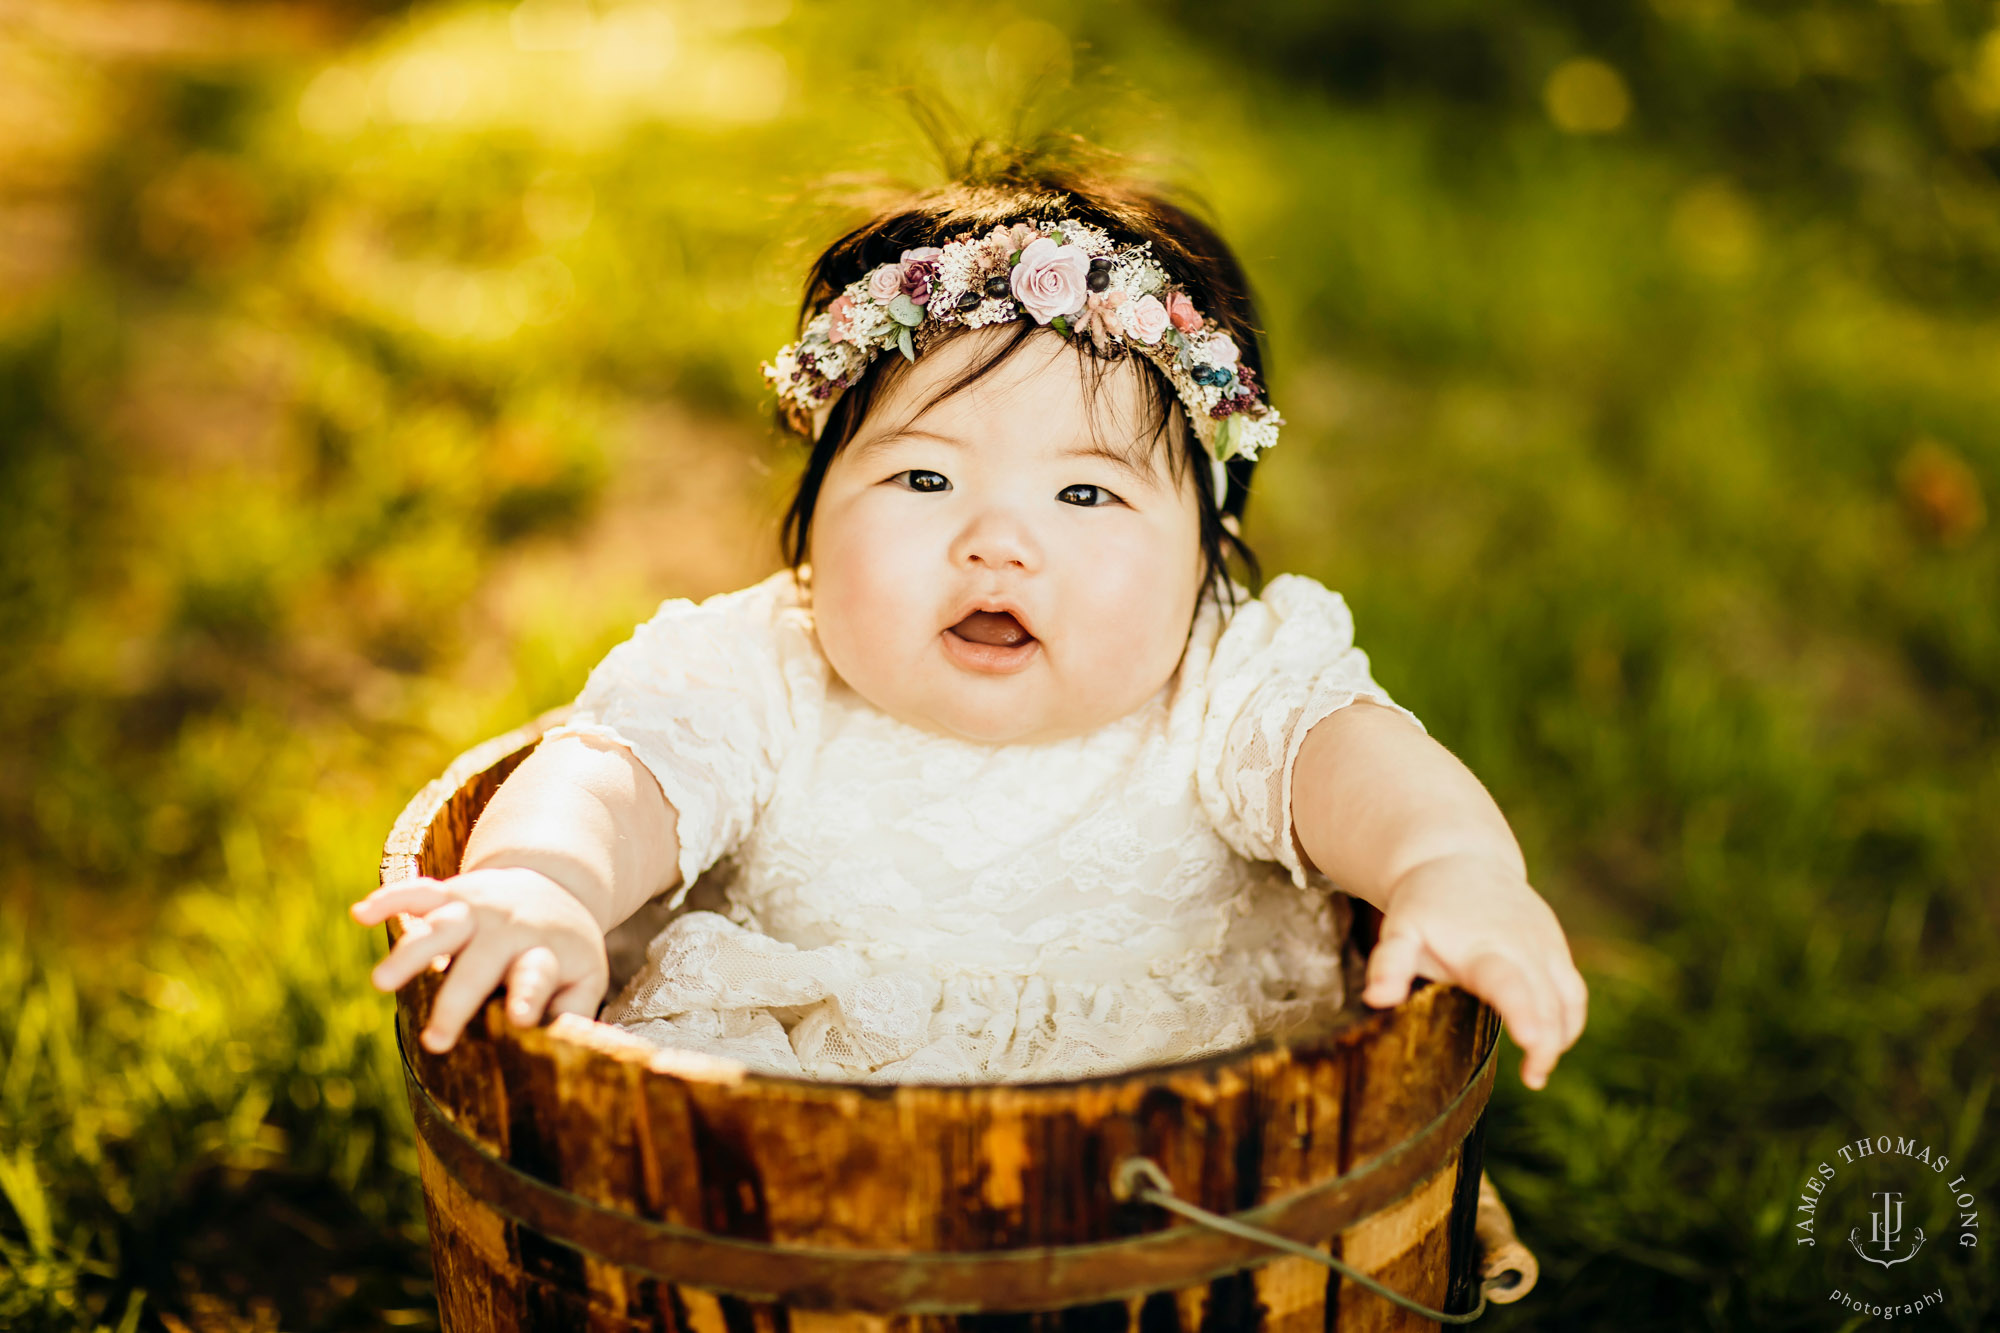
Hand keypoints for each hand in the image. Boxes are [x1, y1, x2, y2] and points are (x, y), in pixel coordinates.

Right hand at [351, 867, 609, 1052]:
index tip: (519, 1019)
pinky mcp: (452, 892)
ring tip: (381, 983)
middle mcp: (509, 928)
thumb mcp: (585, 977)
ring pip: (442, 926)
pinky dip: (390, 899)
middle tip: (436, 1042)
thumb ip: (573, 1011)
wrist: (555, 884)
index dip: (528, 995)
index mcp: (545, 952)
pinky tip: (360, 914)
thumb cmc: (564, 950)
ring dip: (412, 952)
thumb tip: (571, 1052)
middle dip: (456, 1001)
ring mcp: (478, 909)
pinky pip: (418, 891)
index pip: (536, 976)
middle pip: (479, 963)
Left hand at [1358, 853, 1586, 1089]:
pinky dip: (1569, 1021)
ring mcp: (1545, 946)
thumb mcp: (1400, 928)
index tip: (1532, 1042)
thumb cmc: (1424, 905)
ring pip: (1568, 999)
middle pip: (1546, 1001)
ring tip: (1536, 1073)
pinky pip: (1574, 991)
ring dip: (1561, 1037)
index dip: (1524, 1014)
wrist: (1458, 858)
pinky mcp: (1557, 948)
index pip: (1509, 985)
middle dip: (1547, 1041)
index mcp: (1482, 947)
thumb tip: (1375, 999)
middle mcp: (1523, 946)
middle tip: (1532, 1077)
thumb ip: (1390, 963)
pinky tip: (1550, 1045)